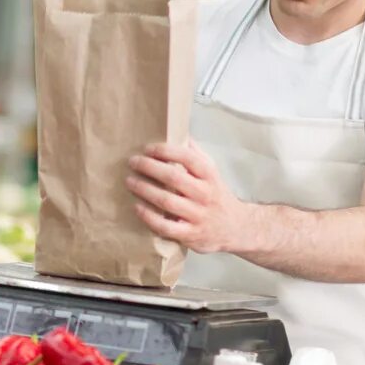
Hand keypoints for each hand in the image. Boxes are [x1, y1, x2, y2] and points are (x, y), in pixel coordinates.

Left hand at [125, 141, 247, 253]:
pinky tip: (137, 207)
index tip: (147, 148)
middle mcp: (205, 194)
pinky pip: (166, 226)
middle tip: (132, 162)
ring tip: (129, 181)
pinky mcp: (190, 234)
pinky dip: (149, 217)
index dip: (165, 151)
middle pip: (173, 178)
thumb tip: (178, 131)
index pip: (188, 158)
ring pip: (167, 201)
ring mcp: (197, 215)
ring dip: (144, 190)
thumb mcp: (211, 172)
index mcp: (209, 175)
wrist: (235, 227)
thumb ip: (195, 154)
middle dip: (149, 167)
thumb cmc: (216, 195)